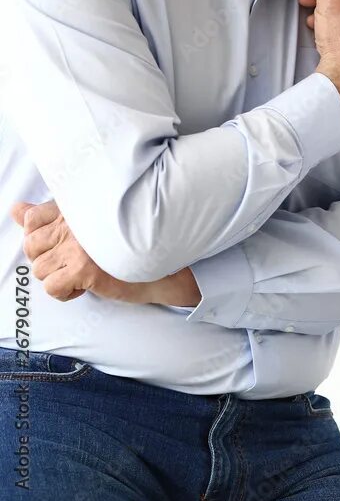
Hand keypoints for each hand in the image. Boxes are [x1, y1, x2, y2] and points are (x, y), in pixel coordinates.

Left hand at [10, 201, 201, 305]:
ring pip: (40, 269)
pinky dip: (65, 292)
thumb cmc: (126, 246)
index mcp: (76, 207)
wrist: (162, 268)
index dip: (39, 237)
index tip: (61, 245)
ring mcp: (78, 246)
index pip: (32, 219)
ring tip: (83, 272)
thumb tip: (16, 209)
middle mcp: (75, 223)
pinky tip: (85, 285)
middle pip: (31, 246)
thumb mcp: (86, 224)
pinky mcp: (84, 269)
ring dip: (58, 277)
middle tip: (73, 262)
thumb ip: (48, 216)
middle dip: (47, 259)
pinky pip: (52, 288)